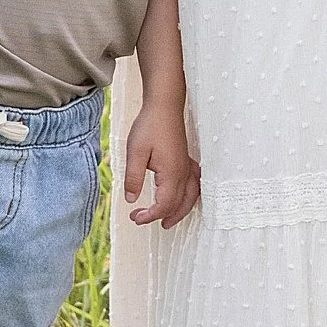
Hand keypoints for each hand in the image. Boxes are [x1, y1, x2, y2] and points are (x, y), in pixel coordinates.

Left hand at [124, 97, 199, 227]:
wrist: (164, 105)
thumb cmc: (149, 126)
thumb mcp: (135, 152)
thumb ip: (133, 178)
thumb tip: (131, 200)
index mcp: (171, 173)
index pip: (164, 205)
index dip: (150, 216)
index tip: (135, 216)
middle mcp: (183, 172)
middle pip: (179, 204)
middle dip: (162, 217)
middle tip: (142, 219)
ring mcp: (187, 166)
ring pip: (191, 197)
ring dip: (180, 211)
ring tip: (167, 220)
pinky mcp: (186, 159)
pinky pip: (195, 184)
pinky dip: (191, 196)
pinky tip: (184, 198)